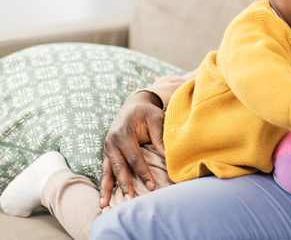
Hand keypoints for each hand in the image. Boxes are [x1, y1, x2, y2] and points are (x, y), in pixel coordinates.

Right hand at [99, 91, 165, 207]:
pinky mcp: (107, 154)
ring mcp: (107, 148)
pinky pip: (105, 171)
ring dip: (107, 189)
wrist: (133, 105)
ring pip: (107, 171)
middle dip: (124, 185)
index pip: (134, 157)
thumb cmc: (146, 112)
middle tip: (130, 201)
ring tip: (105, 205)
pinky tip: (102, 199)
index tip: (151, 186)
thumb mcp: (156, 118)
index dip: (142, 172)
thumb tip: (167, 156)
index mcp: (124, 133)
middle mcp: (112, 142)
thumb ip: (159, 136)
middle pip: (119, 167)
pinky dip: (104, 184)